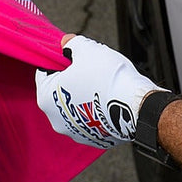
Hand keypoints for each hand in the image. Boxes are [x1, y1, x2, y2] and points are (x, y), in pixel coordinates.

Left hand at [34, 35, 159, 148]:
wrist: (137, 106)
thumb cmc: (109, 79)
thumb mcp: (87, 49)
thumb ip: (71, 44)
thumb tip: (66, 43)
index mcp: (46, 98)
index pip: (45, 73)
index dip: (60, 62)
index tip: (74, 58)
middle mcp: (56, 119)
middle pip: (59, 92)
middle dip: (72, 80)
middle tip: (90, 70)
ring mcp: (75, 132)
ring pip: (75, 107)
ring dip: (84, 96)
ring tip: (102, 86)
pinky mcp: (93, 139)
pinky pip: (90, 120)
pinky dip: (96, 111)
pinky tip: (108, 100)